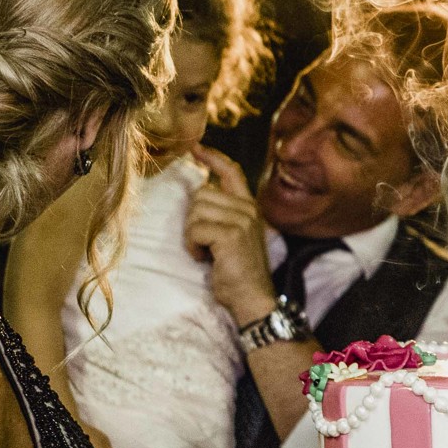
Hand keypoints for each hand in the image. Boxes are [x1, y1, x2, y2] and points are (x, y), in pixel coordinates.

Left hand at [185, 146, 278, 325]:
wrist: (254, 299)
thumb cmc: (239, 272)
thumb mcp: (235, 236)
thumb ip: (225, 213)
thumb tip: (200, 191)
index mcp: (250, 208)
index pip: (232, 172)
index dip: (212, 158)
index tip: (195, 148)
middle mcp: (249, 210)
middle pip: (202, 193)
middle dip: (194, 219)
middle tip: (206, 243)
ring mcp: (242, 221)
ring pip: (196, 210)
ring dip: (193, 234)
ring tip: (207, 252)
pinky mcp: (231, 235)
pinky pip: (195, 229)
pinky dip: (193, 246)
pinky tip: (206, 258)